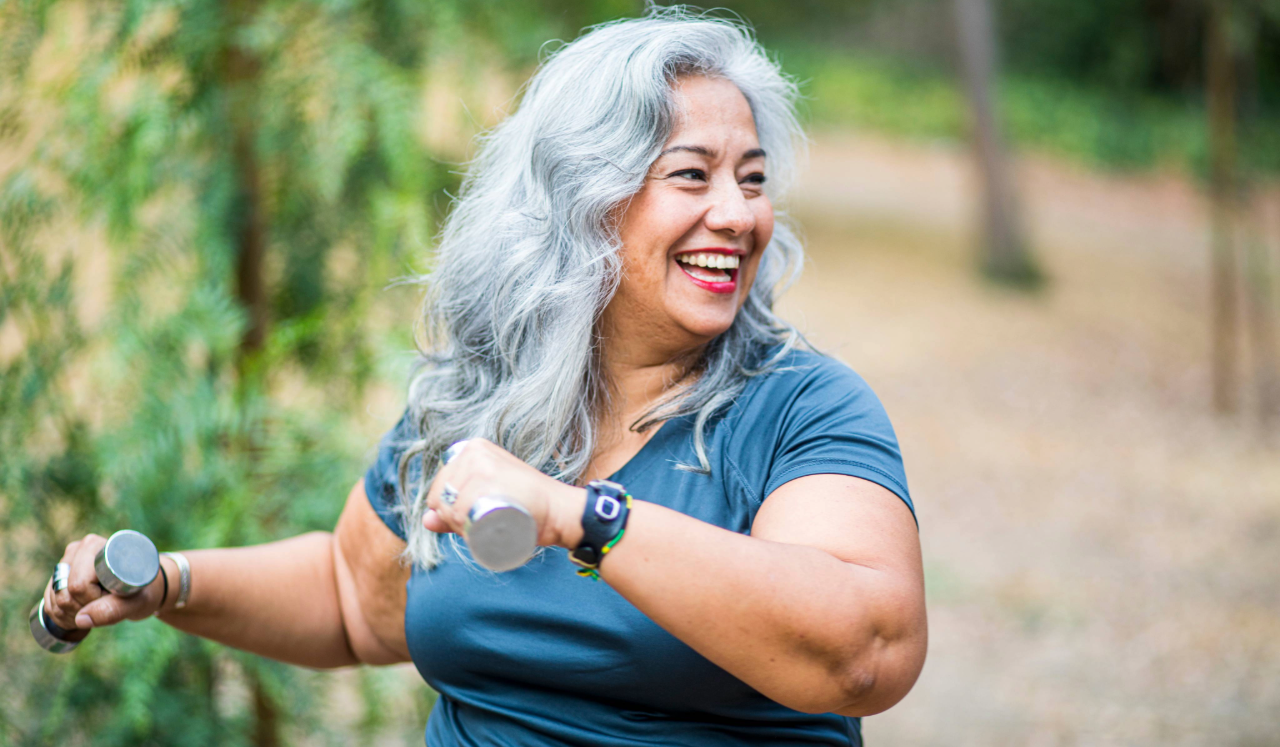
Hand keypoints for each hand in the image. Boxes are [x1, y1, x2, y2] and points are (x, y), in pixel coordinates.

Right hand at [43, 533, 166, 629]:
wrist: (142, 590)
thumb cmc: (142, 592)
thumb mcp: (135, 603)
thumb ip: (112, 611)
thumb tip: (81, 619)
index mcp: (96, 547)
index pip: (79, 584)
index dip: (93, 600)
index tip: (114, 598)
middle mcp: (77, 550)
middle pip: (64, 593)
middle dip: (84, 608)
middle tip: (107, 604)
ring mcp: (65, 563)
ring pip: (55, 601)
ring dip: (74, 615)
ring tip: (98, 607)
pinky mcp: (58, 577)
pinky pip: (50, 605)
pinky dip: (65, 616)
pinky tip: (85, 611)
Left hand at [423, 439, 587, 549]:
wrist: (558, 510)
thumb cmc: (526, 505)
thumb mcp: (488, 499)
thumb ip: (455, 509)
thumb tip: (426, 520)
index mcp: (471, 449)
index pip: (441, 487)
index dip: (450, 509)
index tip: (473, 517)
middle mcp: (473, 452)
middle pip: (442, 497)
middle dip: (453, 519)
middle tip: (482, 525)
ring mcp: (480, 463)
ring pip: (450, 506)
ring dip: (460, 525)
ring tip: (484, 527)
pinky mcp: (487, 477)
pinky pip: (459, 508)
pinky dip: (463, 524)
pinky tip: (480, 525)